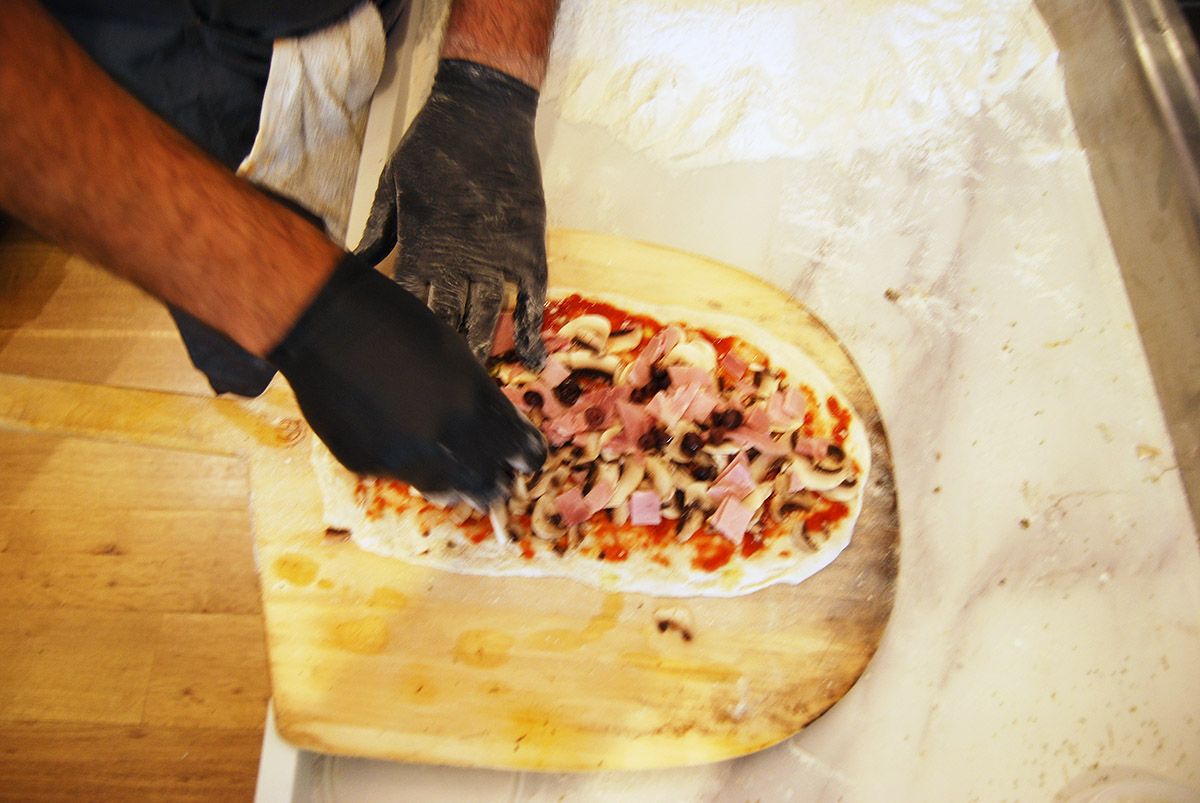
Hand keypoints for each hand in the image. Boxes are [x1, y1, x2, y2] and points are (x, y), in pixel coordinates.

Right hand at [270, 253, 546, 505]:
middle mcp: (444, 440)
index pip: (519, 451)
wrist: (327, 324)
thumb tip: (496, 429)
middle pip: (484, 484)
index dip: (525, 459)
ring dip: (451, 483)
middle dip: (491, 484)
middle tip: (492, 483)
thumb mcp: (457, 355)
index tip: (524, 463)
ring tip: (448, 470)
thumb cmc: (396, 324)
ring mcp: (403, 458)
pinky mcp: (366, 466)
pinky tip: (395, 438)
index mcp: (474, 405)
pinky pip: (397, 475)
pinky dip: (405, 464)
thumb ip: (479, 398)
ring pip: (441, 489)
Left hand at [355, 59, 546, 367]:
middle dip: (441, 359)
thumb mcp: (390, 188)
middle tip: (434, 396)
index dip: (402, 338)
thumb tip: (349, 269)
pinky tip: (531, 363)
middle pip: (448, 320)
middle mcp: (459, 259)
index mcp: (420, 246)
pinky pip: (532, 299)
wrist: (483, 113)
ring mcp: (497, 256)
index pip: (408, 305)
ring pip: (488, 318)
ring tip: (475, 391)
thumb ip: (375, 233)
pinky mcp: (527, 248)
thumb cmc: (430, 147)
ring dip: (482, 353)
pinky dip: (532, 332)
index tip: (395, 369)